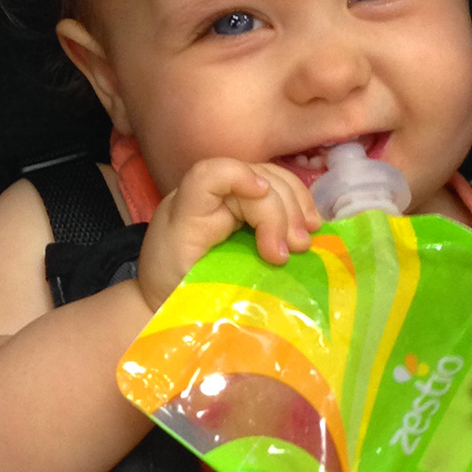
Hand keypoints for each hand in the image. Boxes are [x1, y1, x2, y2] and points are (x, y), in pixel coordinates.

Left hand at [136, 158, 321, 310]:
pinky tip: (309, 226)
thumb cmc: (175, 295)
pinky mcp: (244, 204)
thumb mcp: (192, 291)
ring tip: (304, 242)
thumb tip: (275, 270)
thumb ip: (225, 280)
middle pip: (255, 176)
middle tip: (296, 250)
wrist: (162, 294)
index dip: (239, 178)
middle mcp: (208, 196)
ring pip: (273, 179)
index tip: (265, 214)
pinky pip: (278, 191)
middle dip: (282, 212)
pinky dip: (298, 205)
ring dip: (297, 207)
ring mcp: (229, 196)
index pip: (208, 176)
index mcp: (187, 214)